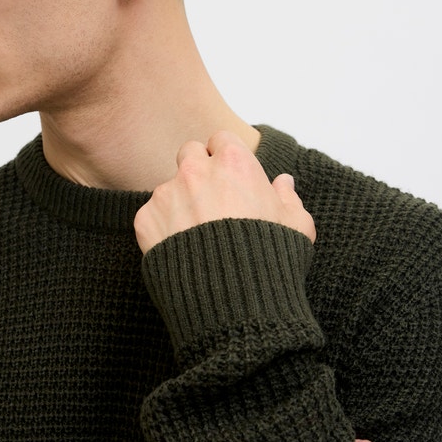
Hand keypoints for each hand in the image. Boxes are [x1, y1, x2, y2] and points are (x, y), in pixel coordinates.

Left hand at [134, 131, 315, 254]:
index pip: (221, 140)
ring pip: (170, 188)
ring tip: (197, 236)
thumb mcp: (296, 226)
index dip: (226, 157)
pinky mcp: (145, 219)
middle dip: (198, 170)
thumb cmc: (270, 260)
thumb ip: (288, 197)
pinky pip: (152, 215)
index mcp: (233, 163)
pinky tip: (181, 251)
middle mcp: (196, 171)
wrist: (232, 302)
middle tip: (211, 199)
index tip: (230, 176)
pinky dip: (162, 228)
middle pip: (190, 154)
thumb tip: (284, 182)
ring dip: (180, 202)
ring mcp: (166, 194)